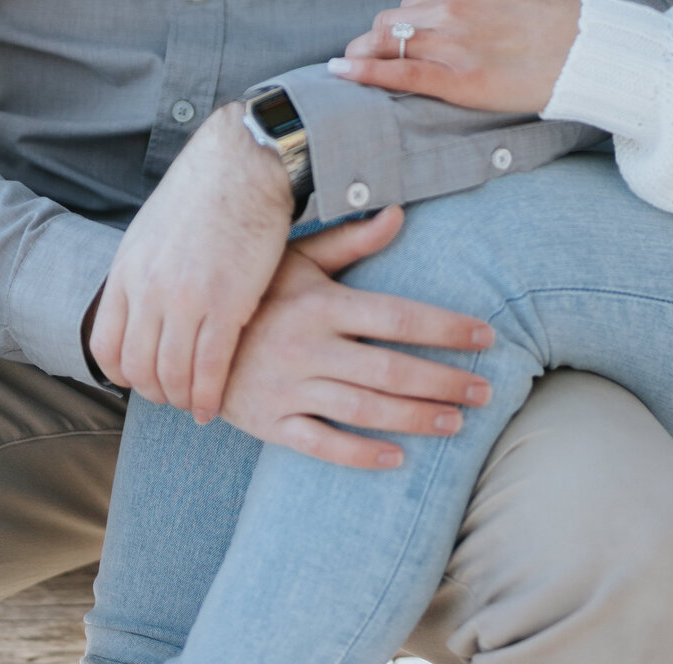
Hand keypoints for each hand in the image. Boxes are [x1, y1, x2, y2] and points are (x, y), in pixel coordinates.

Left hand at [88, 103, 294, 421]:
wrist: (246, 160)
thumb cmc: (207, 187)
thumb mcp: (154, 226)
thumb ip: (145, 266)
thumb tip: (143, 293)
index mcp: (127, 269)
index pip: (106, 345)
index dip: (122, 375)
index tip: (141, 381)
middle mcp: (148, 289)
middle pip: (138, 368)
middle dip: (155, 393)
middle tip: (174, 398)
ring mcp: (186, 299)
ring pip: (173, 374)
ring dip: (183, 399)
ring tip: (196, 405)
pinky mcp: (227, 303)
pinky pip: (211, 368)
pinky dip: (210, 396)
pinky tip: (215, 406)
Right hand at [220, 207, 494, 469]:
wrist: (187, 333)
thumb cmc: (257, 291)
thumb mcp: (299, 258)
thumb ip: (352, 241)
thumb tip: (399, 212)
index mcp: (321, 303)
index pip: (397, 317)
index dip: (446, 329)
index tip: (486, 337)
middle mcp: (307, 347)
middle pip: (390, 369)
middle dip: (444, 382)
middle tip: (485, 392)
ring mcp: (288, 388)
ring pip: (364, 411)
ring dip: (415, 419)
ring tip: (456, 424)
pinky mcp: (269, 422)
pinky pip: (321, 445)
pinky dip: (361, 455)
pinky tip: (398, 459)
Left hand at [333, 0, 580, 113]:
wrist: (585, 50)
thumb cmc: (555, 14)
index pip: (411, 0)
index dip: (400, 21)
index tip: (394, 34)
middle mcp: (450, 7)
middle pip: (391, 21)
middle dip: (375, 38)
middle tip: (367, 52)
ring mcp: (452, 44)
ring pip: (387, 43)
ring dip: (363, 54)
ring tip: (347, 65)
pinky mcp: (457, 80)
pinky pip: (399, 73)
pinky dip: (366, 72)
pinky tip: (344, 73)